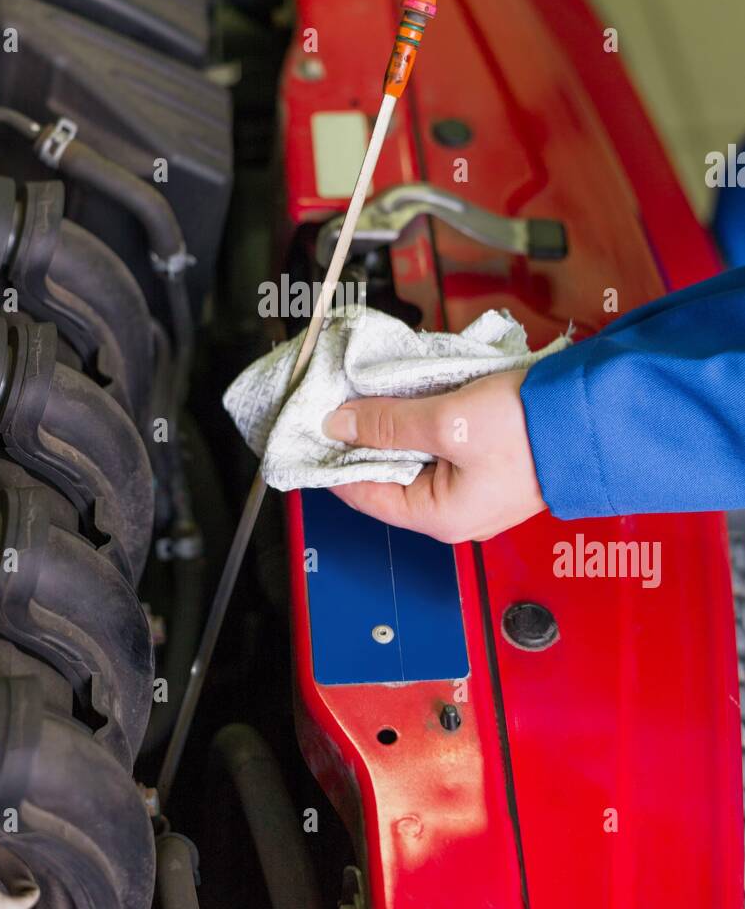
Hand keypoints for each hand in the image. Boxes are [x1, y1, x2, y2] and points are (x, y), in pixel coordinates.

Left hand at [322, 368, 545, 543]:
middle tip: (343, 397)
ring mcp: (473, 490)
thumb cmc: (532, 430)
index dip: (332, 459)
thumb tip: (338, 425)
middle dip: (364, 436)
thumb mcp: (448, 422)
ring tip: (375, 391)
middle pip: (385, 475)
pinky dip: (422, 422)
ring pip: (413, 458)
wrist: (596, 416)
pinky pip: (440, 447)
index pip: (361, 494)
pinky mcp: (489, 464)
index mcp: (440, 518)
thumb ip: (388, 424)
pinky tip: (413, 395)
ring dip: (394, 425)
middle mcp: (454, 513)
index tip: (312, 426)